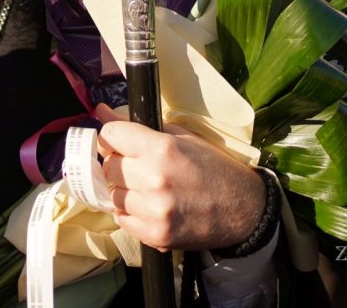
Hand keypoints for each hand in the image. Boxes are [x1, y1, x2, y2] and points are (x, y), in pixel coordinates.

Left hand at [94, 104, 264, 250]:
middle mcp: (154, 179)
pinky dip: (130, 214)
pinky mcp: (155, 234)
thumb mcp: (184, 137)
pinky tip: (149, 207)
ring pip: (113, 196)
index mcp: (162, 149)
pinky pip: (122, 220)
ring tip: (147, 189)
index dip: (112, 136)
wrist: (244, 210)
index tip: (118, 142)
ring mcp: (154, 210)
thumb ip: (140, 126)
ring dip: (125, 191)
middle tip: (137, 167)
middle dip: (119, 164)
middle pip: (108, 167)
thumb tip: (102, 112)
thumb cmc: (214, 168)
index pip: (111, 135)